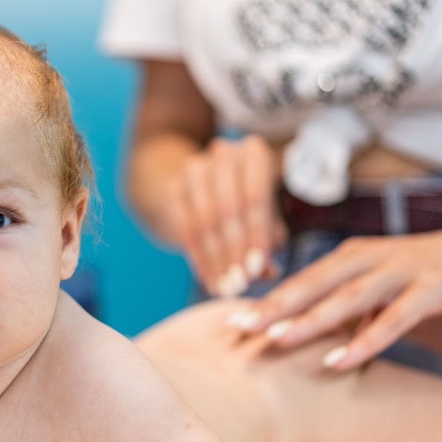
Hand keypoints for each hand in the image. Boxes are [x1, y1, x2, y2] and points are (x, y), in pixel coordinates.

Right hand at [160, 133, 284, 296]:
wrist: (202, 185)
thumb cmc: (245, 203)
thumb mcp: (262, 216)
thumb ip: (269, 240)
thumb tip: (268, 273)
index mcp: (252, 153)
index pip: (254, 197)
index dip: (256, 236)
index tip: (257, 269)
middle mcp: (221, 155)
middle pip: (227, 209)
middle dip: (234, 250)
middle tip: (241, 282)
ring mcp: (193, 170)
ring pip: (204, 221)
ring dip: (215, 258)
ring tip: (226, 287)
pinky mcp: (173, 190)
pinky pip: (185, 229)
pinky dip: (199, 259)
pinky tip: (209, 280)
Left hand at [231, 214, 441, 368]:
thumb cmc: (427, 271)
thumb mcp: (381, 286)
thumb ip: (349, 307)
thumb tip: (312, 337)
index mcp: (351, 257)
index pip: (300, 281)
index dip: (265, 300)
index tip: (229, 321)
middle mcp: (368, 259)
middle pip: (312, 285)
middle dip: (273, 307)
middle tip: (236, 328)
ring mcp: (400, 272)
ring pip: (347, 299)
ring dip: (310, 320)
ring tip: (275, 341)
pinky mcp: (432, 288)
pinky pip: (393, 318)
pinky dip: (364, 341)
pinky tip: (338, 361)